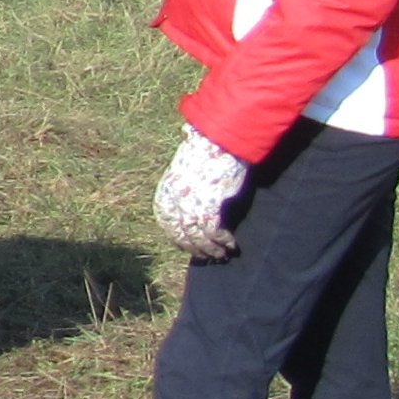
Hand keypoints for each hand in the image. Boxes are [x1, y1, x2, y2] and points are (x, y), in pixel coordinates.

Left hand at [154, 126, 248, 258]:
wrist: (218, 140)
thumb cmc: (205, 153)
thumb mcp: (185, 173)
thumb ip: (183, 191)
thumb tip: (189, 208)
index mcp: (166, 194)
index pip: (169, 226)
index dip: (181, 240)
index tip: (191, 248)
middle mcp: (174, 202)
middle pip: (182, 236)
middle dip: (196, 250)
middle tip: (209, 257)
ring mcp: (190, 206)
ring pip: (199, 239)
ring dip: (212, 251)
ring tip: (223, 255)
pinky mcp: (209, 207)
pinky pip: (215, 234)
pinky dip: (224, 243)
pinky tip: (232, 246)